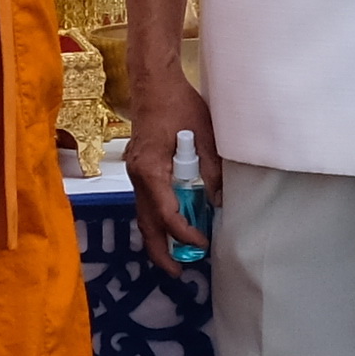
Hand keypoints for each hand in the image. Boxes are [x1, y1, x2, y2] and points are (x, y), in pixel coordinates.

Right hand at [126, 71, 218, 269]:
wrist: (153, 82)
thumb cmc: (179, 105)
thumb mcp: (204, 136)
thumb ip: (211, 170)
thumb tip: (219, 201)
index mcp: (151, 170)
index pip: (167, 214)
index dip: (185, 234)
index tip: (204, 243)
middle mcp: (138, 176)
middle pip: (146, 223)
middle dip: (160, 251)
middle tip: (178, 273)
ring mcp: (136, 172)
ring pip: (143, 214)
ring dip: (158, 237)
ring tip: (174, 258)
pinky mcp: (140, 167)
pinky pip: (146, 201)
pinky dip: (157, 218)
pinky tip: (171, 226)